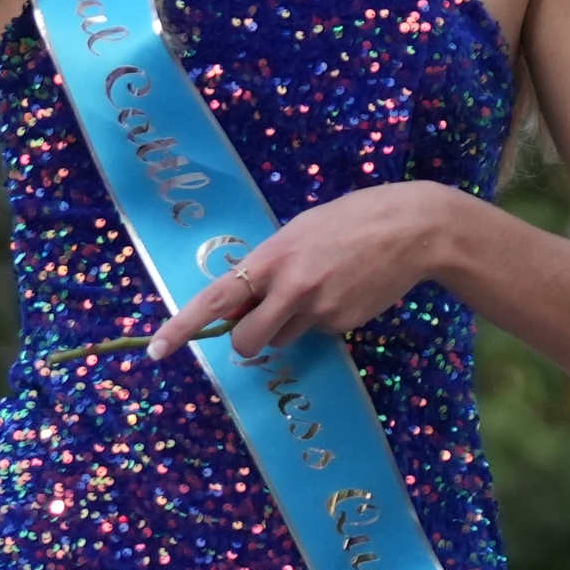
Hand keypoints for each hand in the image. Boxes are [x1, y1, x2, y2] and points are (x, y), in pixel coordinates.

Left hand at [148, 182, 461, 361]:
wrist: (411, 230)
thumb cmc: (350, 220)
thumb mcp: (298, 232)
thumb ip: (269, 265)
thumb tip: (245, 301)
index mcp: (272, 258)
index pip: (217, 300)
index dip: (183, 326)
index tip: (158, 349)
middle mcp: (291, 288)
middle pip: (246, 341)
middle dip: (245, 341)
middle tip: (258, 324)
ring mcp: (318, 310)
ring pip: (281, 340)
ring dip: (287, 326)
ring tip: (318, 288)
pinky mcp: (343, 324)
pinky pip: (315, 333)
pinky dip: (321, 319)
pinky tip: (343, 290)